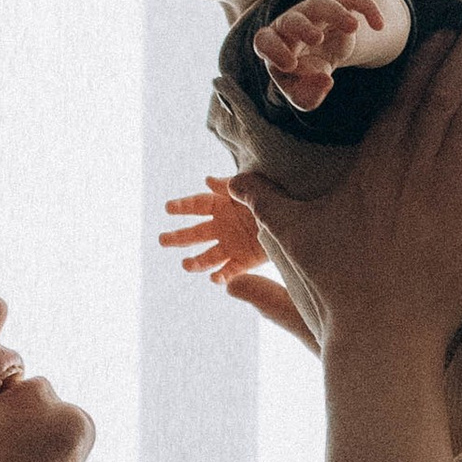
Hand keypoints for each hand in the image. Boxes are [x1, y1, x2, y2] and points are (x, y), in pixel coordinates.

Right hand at [157, 179, 316, 352]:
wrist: (299, 217)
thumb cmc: (274, 195)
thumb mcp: (254, 186)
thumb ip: (231, 185)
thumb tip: (207, 180)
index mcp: (223, 206)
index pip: (198, 205)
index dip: (183, 206)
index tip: (167, 208)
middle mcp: (224, 226)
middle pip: (197, 233)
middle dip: (179, 237)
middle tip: (162, 240)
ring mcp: (233, 244)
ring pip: (210, 255)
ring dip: (197, 261)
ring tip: (186, 266)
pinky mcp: (245, 260)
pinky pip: (230, 270)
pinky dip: (222, 276)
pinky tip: (214, 280)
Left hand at [251, 0, 384, 114]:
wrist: (322, 56)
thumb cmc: (305, 77)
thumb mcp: (304, 94)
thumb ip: (308, 95)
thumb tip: (326, 81)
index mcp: (274, 45)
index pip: (264, 41)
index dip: (275, 50)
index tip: (291, 64)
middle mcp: (289, 24)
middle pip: (291, 19)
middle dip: (302, 27)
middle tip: (317, 39)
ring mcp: (313, 12)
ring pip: (320, 4)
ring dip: (335, 12)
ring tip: (353, 27)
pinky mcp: (336, 5)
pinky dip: (366, 7)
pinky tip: (379, 26)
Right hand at [253, 24, 461, 369]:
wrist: (382, 333)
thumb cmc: (338, 285)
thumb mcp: (294, 234)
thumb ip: (267, 200)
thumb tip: (234, 182)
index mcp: (376, 163)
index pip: (405, 100)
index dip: (426, 63)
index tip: (443, 34)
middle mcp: (416, 166)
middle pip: (446, 97)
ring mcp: (452, 191)